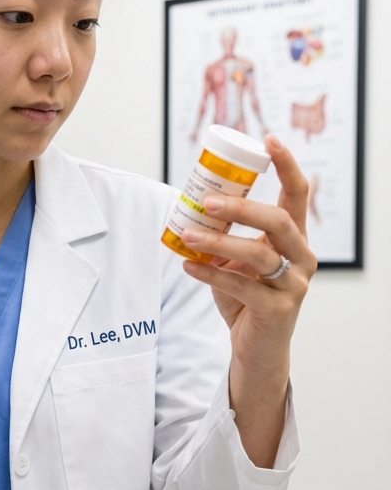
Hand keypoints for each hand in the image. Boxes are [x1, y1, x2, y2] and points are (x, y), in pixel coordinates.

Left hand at [179, 135, 316, 465]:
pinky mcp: (278, 310)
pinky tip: (187, 265)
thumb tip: (193, 204)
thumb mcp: (236, 261)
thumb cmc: (246, 299)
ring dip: (218, 241)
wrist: (257, 349)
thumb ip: (225, 234)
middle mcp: (302, 259)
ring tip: (186, 234)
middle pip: (277, 221)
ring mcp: (294, 285)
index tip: (269, 140)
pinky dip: (210, 273)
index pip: (298, 195)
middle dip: (241, 206)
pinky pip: (241, 286)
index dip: (287, 165)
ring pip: (258, 254)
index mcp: (294, 240)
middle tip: (206, 199)